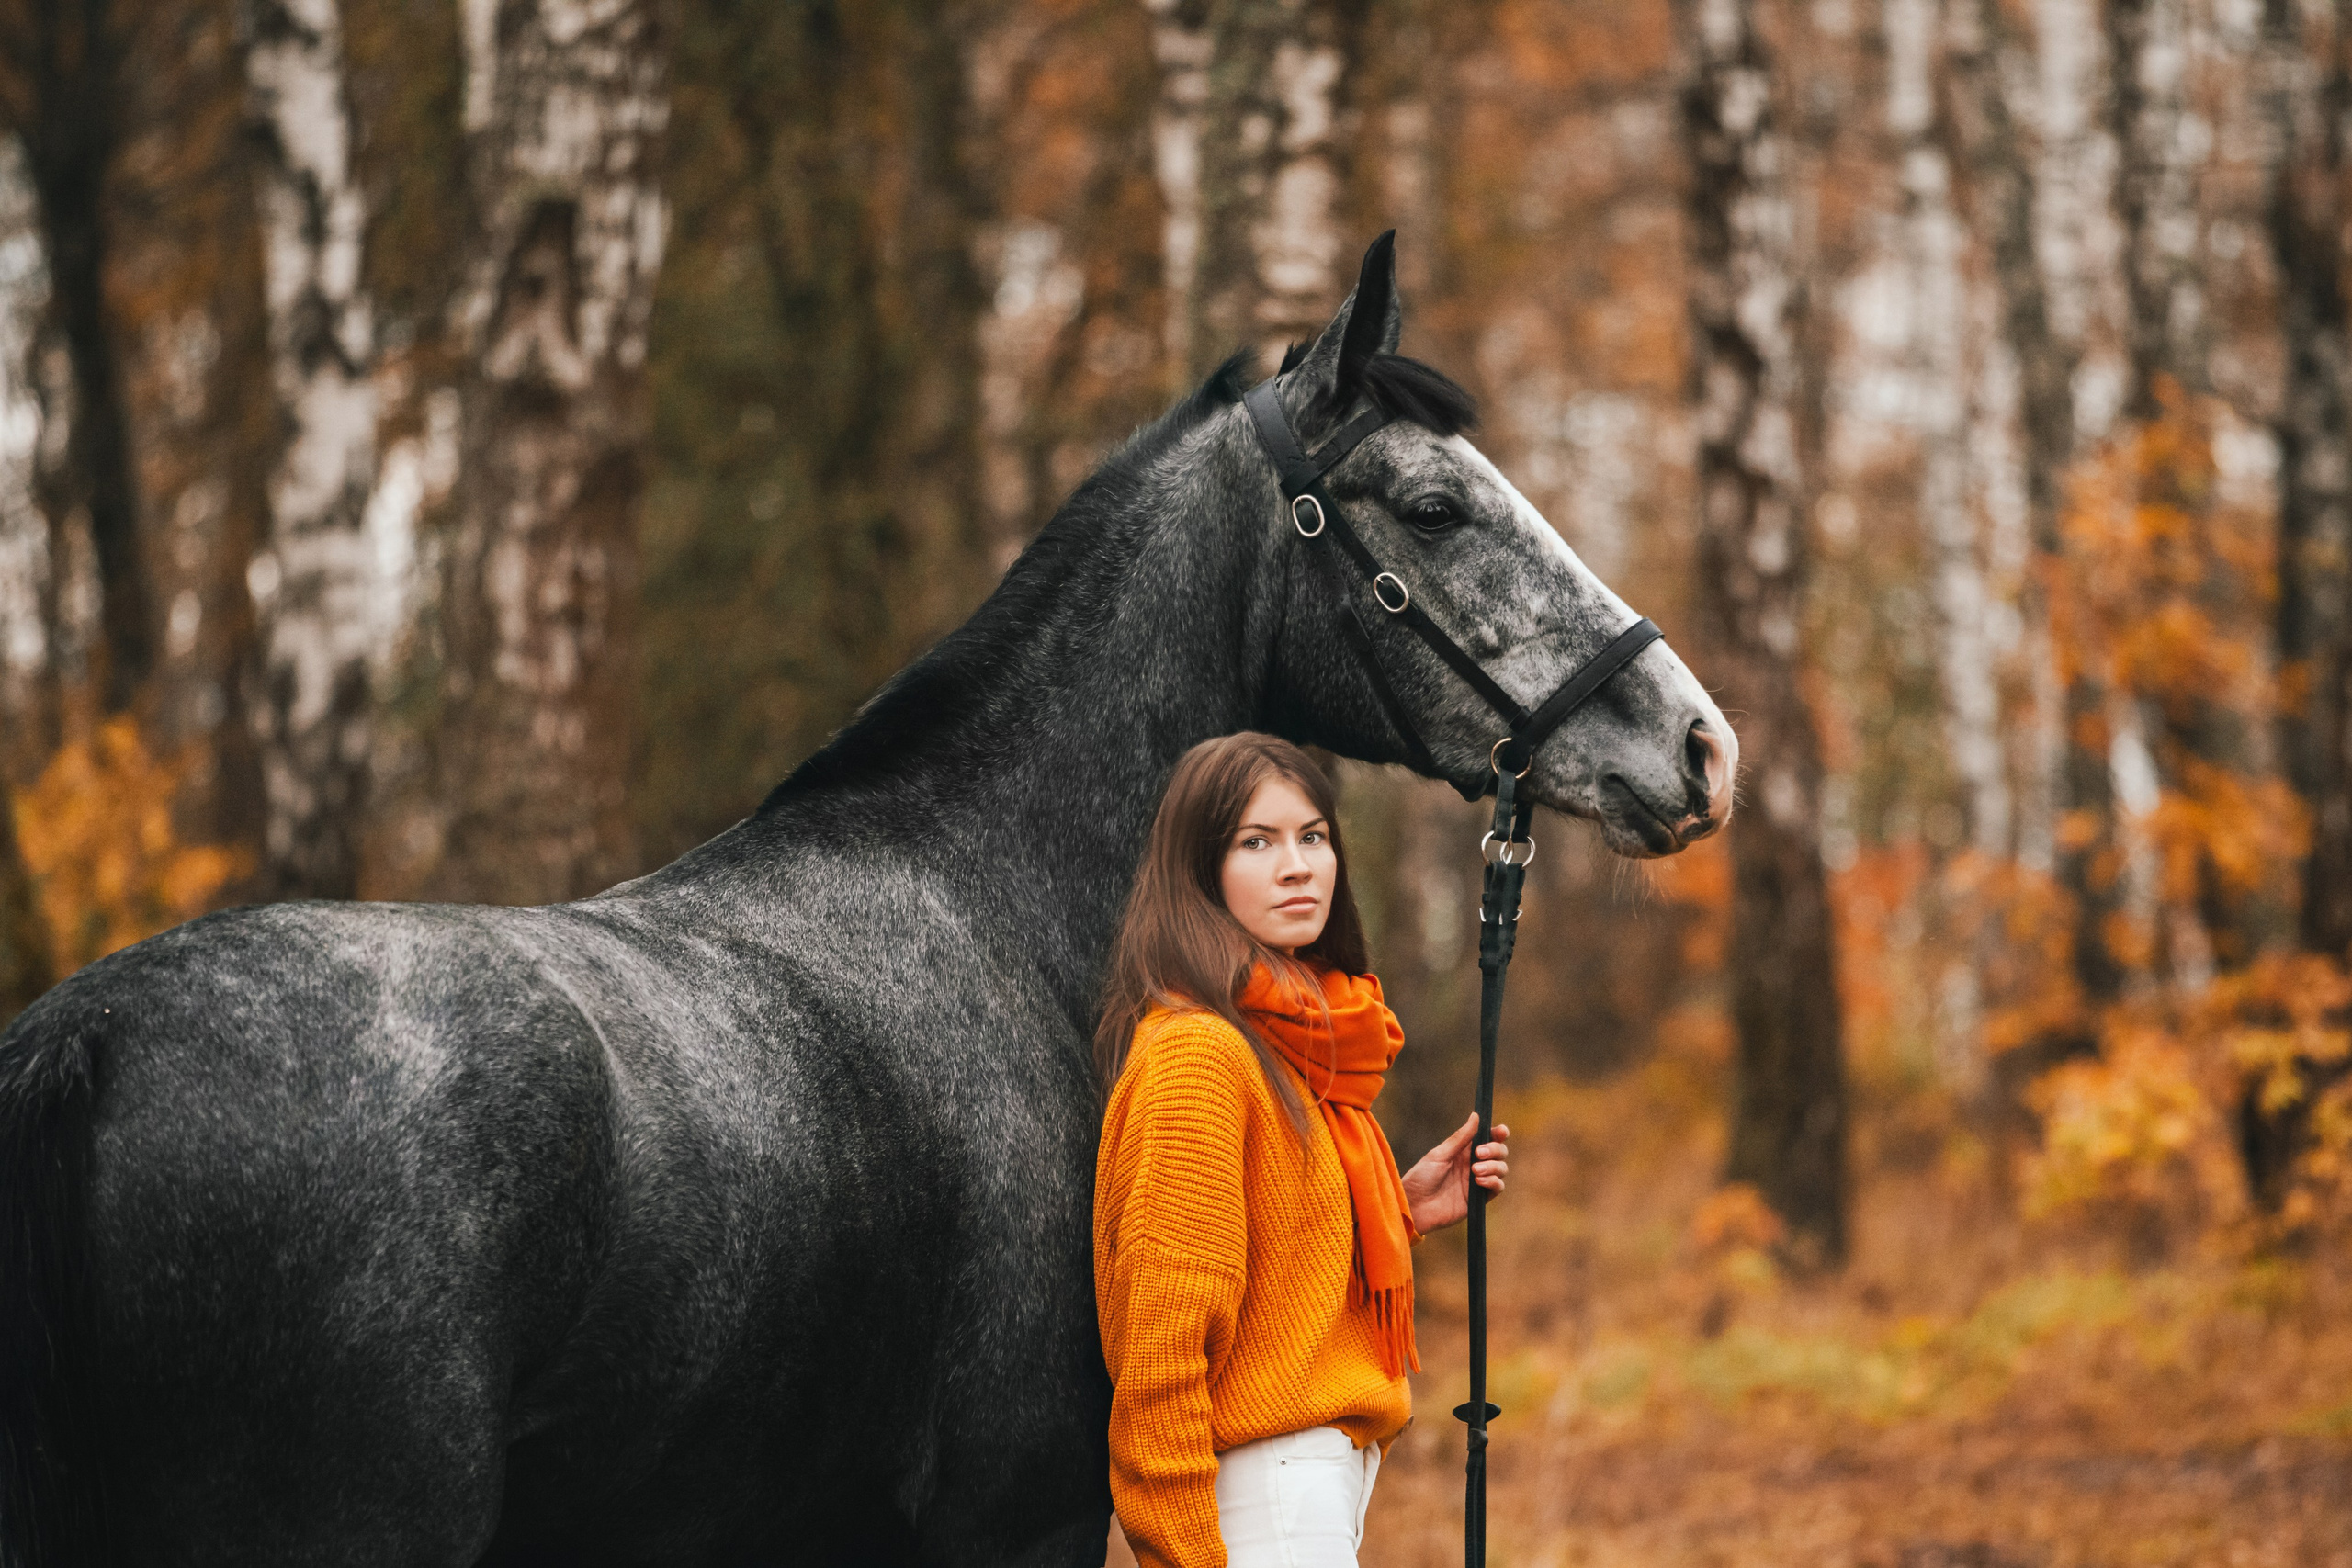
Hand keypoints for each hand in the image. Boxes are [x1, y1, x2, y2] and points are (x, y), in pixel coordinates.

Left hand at [1400, 1113, 1508, 1234]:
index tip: (1501, 1131)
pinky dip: (1494, 1181)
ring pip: (1501, 1169)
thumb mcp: (1439, 1154)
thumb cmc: (1421, 1178)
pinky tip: (1479, 1181)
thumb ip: (1460, 1138)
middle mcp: (1474, 1164)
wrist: (1415, 1206)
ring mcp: (1478, 1181)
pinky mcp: (1479, 1199)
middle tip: (1479, 1153)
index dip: (1498, 1134)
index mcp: (1464, 1151)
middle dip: (1495, 1149)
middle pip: (1499, 1152)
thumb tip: (1476, 1115)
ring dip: (1493, 1166)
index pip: (1488, 1138)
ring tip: (1475, 1170)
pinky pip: (1498, 1187)